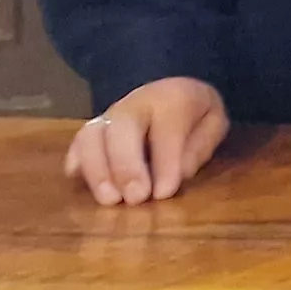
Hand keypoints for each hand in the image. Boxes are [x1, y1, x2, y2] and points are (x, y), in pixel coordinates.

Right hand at [67, 77, 227, 204]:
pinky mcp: (93, 129)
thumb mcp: (214, 122)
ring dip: (97, 170)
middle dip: (126, 166)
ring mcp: (109, 116)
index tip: (164, 193)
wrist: (173, 90)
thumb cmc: (196, 113)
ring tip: (110, 199)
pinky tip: (80, 180)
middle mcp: (135, 104)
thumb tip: (178, 173)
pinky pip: (77, 142)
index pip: (167, 130)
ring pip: (91, 136)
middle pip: (121, 130)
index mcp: (173, 98)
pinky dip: (76, 161)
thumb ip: (199, 146)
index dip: (165, 162)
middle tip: (136, 198)